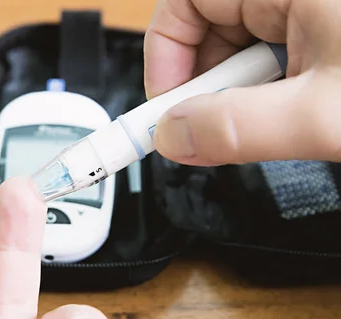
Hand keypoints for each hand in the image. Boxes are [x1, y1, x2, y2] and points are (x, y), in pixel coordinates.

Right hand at [144, 0, 340, 165]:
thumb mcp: (322, 114)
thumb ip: (239, 127)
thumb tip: (175, 136)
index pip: (185, 0)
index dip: (163, 49)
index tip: (166, 102)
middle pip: (207, 29)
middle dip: (203, 84)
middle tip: (213, 127)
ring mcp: (309, 13)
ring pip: (239, 51)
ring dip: (238, 95)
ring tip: (271, 121)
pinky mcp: (322, 35)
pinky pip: (272, 60)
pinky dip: (267, 95)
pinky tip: (289, 114)